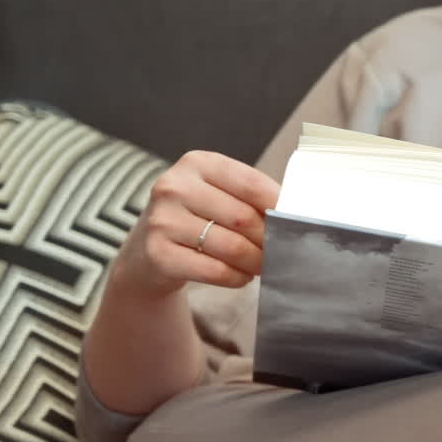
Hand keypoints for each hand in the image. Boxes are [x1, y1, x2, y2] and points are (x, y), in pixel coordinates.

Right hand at [114, 151, 279, 297]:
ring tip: (261, 265)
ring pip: (232, 247)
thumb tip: (295, 215)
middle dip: (269, 241)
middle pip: (244, 218)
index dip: (279, 207)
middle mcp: (174, 186)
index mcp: (197, 163)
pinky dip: (237, 278)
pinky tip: (240, 276)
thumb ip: (251, 198)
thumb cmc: (196, 220)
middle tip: (280, 252)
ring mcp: (162, 220)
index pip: (252, 184)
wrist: (146, 253)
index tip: (294, 223)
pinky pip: (215, 271)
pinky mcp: (158, 254)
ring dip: (256, 262)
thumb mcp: (218, 196)